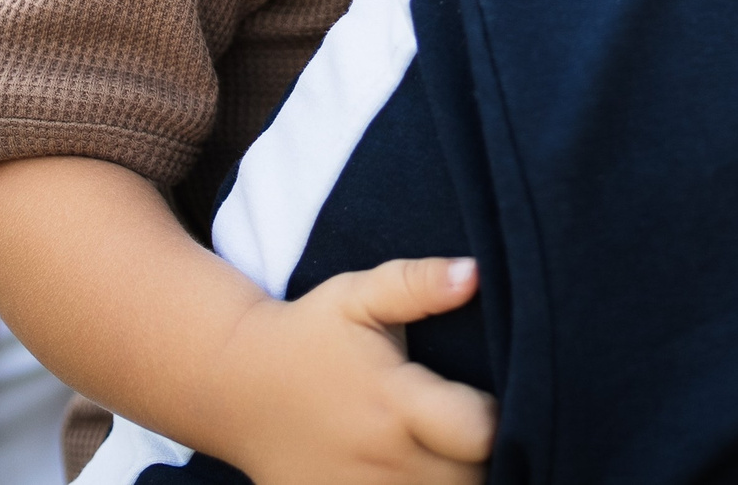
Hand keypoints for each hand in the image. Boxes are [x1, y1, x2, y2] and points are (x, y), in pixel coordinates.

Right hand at [211, 257, 496, 484]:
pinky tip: (425, 472)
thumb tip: (475, 273)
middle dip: (489, 457)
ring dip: (460, 481)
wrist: (235, 385)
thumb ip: (418, 284)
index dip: (501, 420)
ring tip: (458, 451)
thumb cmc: (309, 333)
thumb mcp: (358, 296)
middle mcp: (382, 458)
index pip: (479, 433)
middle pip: (470, 480)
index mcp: (394, 402)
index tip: (499, 400)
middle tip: (479, 426)